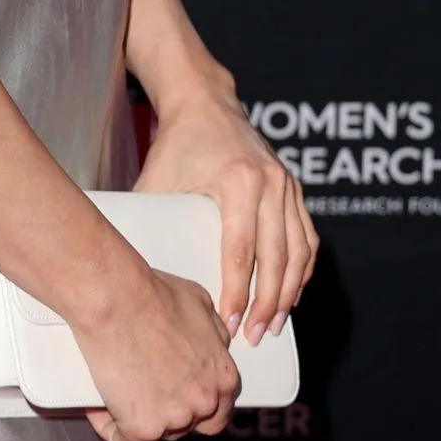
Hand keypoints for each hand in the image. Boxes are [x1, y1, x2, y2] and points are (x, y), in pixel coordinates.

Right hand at [76, 266, 239, 440]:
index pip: (217, 410)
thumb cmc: (152, 295)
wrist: (117, 299)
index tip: (176, 398)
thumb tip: (212, 344)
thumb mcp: (201, 304)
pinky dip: (108, 425)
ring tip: (118, 392)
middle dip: (167, 411)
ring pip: (156, 433)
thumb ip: (214, 334)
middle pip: (187, 424)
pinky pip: (123, 439)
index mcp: (222, 376)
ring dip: (138, 417)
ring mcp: (174, 418)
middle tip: (144, 391)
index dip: (194, 404)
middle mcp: (203, 402)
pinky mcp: (142, 428)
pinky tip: (99, 408)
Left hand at [132, 78, 318, 345]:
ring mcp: (286, 183)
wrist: (205, 103)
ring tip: (273, 324)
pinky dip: (302, 269)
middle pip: (276, 257)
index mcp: (238, 180)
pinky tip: (291, 293)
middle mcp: (270, 181)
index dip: (237, 292)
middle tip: (254, 337)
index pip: (241, 251)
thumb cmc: (177, 144)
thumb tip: (133, 268)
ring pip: (299, 251)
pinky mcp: (293, 187)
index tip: (229, 324)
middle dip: (267, 303)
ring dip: (288, 293)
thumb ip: (153, 221)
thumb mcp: (159, 181)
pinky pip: (306, 236)